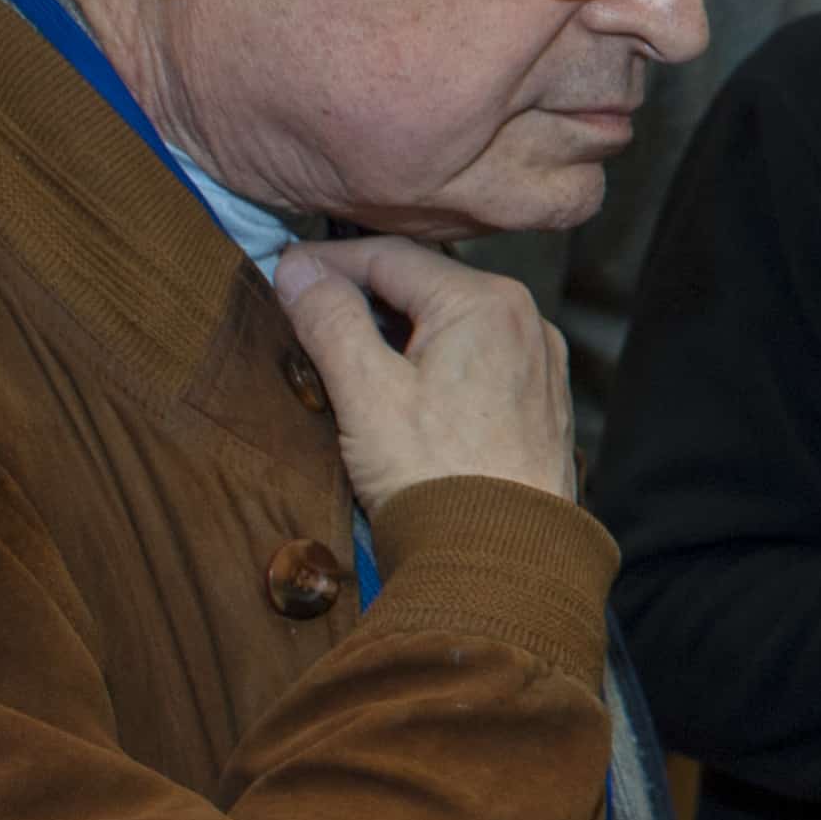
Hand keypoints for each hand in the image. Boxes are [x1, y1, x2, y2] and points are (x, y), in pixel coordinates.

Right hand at [271, 238, 575, 509]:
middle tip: (304, 312)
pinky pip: (477, 360)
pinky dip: (433, 362)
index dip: (327, 262)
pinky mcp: (539, 403)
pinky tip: (399, 390)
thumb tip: (297, 269)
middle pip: (425, 286)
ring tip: (342, 351)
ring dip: (397, 331)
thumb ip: (330, 322)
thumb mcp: (366, 393)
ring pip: (451, 324)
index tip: (281, 272)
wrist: (505, 563)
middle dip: (363, 296)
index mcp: (486, 302)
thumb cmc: (438, 479)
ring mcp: (539, 363)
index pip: (390, 256)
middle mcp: (526, 321)